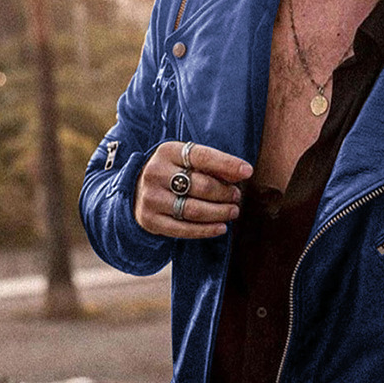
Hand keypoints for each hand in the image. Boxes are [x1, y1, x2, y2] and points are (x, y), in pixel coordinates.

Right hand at [133, 141, 252, 237]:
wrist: (136, 190)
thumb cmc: (172, 173)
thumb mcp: (186, 161)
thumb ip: (212, 165)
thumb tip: (242, 173)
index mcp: (167, 152)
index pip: (202, 157)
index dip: (227, 164)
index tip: (248, 172)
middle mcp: (156, 173)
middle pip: (201, 186)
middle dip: (224, 193)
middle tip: (236, 197)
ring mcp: (151, 198)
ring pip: (194, 210)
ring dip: (219, 213)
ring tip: (233, 211)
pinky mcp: (150, 220)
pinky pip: (183, 229)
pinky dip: (206, 230)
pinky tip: (221, 227)